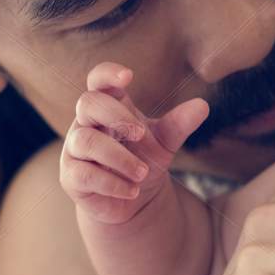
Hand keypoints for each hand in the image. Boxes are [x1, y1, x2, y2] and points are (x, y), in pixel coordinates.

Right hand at [60, 63, 207, 224]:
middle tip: (141, 135)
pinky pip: (84, 174)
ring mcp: (75, 149)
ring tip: (143, 173)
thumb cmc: (143, 161)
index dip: (107, 73)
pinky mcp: (71, 176)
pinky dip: (111, 183)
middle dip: (116, 117)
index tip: (128, 76)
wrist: (132, 201)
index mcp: (108, 106)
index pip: (98, 80)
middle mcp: (87, 123)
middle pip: (88, 103)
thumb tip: (202, 106)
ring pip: (86, 141)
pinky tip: (132, 191)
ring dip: (118, 157)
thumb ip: (179, 124)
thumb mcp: (165, 142)